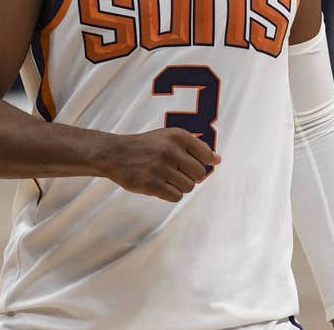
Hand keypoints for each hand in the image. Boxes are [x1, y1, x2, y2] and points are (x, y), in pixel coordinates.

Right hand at [100, 128, 220, 201]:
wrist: (115, 154)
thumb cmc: (147, 147)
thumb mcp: (170, 138)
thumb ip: (195, 147)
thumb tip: (218, 160)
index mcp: (179, 136)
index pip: (207, 155)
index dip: (203, 163)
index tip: (190, 164)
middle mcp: (172, 150)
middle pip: (200, 174)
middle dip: (191, 176)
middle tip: (176, 172)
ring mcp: (161, 168)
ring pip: (189, 187)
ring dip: (180, 186)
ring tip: (166, 178)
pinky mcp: (152, 184)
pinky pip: (176, 197)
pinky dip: (170, 194)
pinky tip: (160, 185)